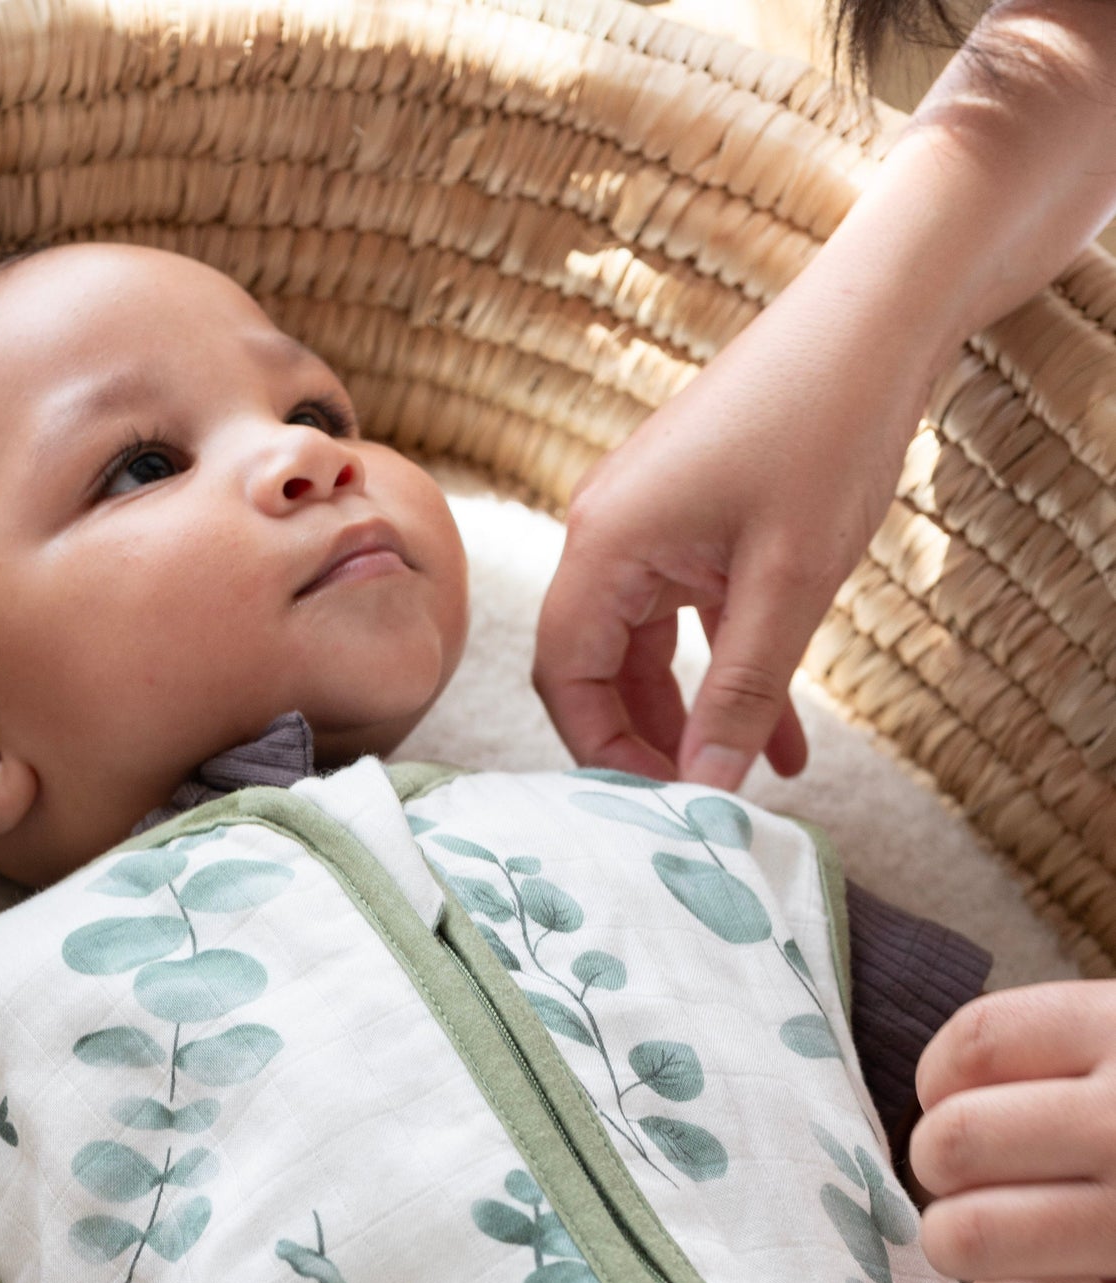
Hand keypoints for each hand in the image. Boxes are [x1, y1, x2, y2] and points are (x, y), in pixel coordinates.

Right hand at [532, 275, 919, 789]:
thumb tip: (706, 791)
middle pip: (597, 669)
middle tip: (704, 803)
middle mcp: (606, 534)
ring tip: (751, 779)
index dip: (605, 750)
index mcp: (603, 544)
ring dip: (697, 713)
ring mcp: (646, 524)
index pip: (566, 678)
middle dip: (649, 740)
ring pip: (647, 649)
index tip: (668, 802)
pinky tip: (783, 729)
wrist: (879, 316)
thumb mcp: (790, 583)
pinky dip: (726, 668)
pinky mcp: (687, 517)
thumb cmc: (828, 429)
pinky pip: (688, 615)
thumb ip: (741, 693)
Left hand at [913, 983, 1115, 1282]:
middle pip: (952, 1142)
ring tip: (1001, 1252)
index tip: (962, 1101)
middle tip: (981, 1187)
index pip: (973, 1046)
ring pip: (967, 1237)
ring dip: (966, 1252)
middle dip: (945, 1172)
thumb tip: (946, 1090)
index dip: (942, 1081)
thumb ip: (1075, 1054)